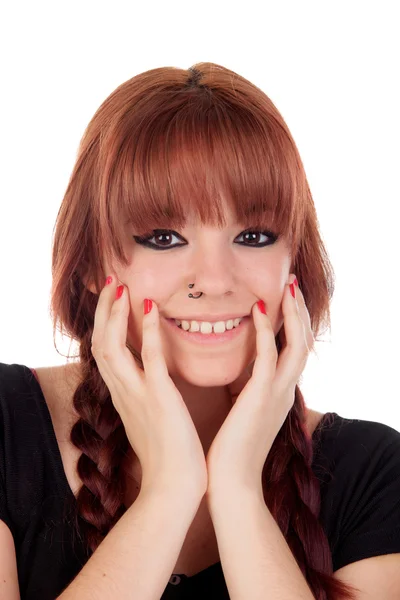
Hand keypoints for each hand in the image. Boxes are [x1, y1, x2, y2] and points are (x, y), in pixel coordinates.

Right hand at [91, 275, 207, 498]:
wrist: (174, 489)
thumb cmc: (168, 459)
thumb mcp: (150, 423)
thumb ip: (147, 400)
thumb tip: (154, 385)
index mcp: (123, 397)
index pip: (105, 353)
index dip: (104, 325)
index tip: (112, 301)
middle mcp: (124, 393)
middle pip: (100, 344)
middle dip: (103, 312)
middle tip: (111, 283)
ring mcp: (138, 395)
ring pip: (112, 347)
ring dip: (114, 315)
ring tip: (120, 287)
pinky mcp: (159, 399)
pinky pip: (148, 358)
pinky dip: (146, 331)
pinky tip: (151, 308)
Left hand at [205, 274, 313, 495]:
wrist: (231, 484)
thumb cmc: (232, 451)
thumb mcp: (246, 414)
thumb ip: (248, 391)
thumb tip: (240, 376)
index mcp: (281, 393)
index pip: (295, 349)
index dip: (294, 322)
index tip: (286, 298)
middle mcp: (286, 390)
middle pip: (303, 341)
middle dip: (300, 311)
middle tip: (292, 283)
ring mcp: (277, 394)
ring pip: (296, 344)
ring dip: (293, 313)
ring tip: (287, 287)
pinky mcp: (262, 397)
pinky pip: (269, 356)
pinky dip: (265, 331)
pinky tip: (257, 309)